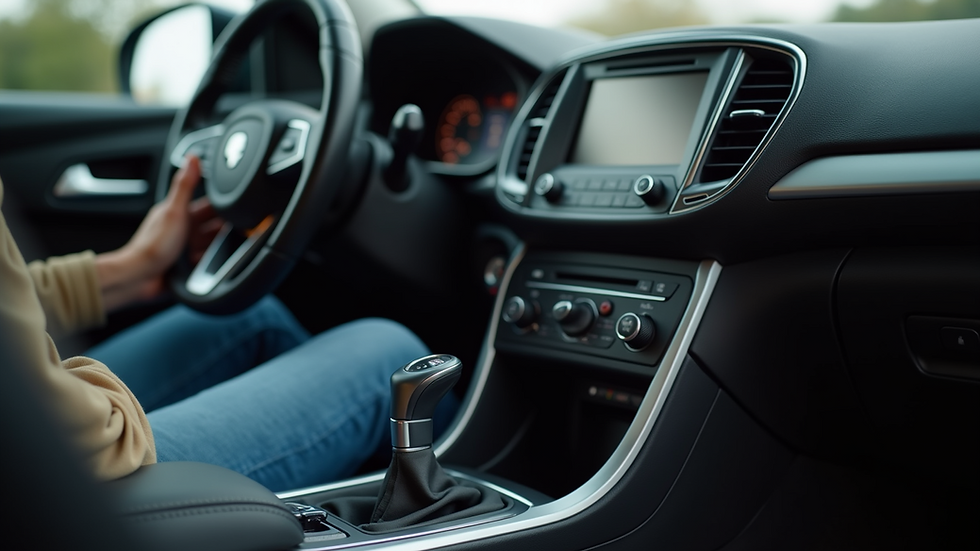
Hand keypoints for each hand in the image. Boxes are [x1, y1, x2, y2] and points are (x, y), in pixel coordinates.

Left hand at [95, 157, 222, 311]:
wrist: (140, 277)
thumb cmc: (153, 245)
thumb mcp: (174, 211)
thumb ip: (185, 185)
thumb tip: (192, 158)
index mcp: (180, 213)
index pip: (209, 205)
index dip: (225, 205)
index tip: (239, 208)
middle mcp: (183, 229)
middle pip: (214, 226)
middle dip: (225, 230)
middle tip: (235, 235)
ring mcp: (185, 248)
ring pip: (212, 245)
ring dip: (217, 249)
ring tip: (217, 252)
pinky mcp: (187, 265)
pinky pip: (207, 262)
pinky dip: (211, 264)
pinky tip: (209, 264)